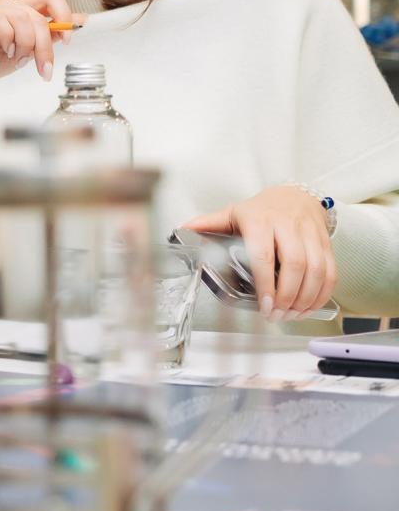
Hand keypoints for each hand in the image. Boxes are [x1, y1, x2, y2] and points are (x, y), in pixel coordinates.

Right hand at [0, 0, 83, 93]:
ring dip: (27, 45)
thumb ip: (48, 38)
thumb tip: (77, 24)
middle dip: (46, 44)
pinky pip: (1, 20)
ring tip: (18, 60)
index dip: (66, 16)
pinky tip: (6, 51)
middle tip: (43, 68)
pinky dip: (8, 39)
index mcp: (26, 12)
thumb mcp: (26, 53)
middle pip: (42, 13)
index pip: (53, 0)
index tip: (69, 40)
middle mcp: (13, 6)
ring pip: (24, 18)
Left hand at [183, 186, 336, 319]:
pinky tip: (310, 306)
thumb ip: (208, 224)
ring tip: (291, 314)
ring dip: (306, 298)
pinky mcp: (326, 243)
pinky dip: (323, 293)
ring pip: (317, 270)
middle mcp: (288, 226)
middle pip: (295, 265)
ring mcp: (310, 234)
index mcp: (260, 220)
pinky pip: (331, 271)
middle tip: (276, 314)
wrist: (296, 195)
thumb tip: (180, 231)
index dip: (265, 283)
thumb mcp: (232, 213)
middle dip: (287, 296)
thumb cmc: (261, 210)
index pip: (263, 254)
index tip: (263, 305)